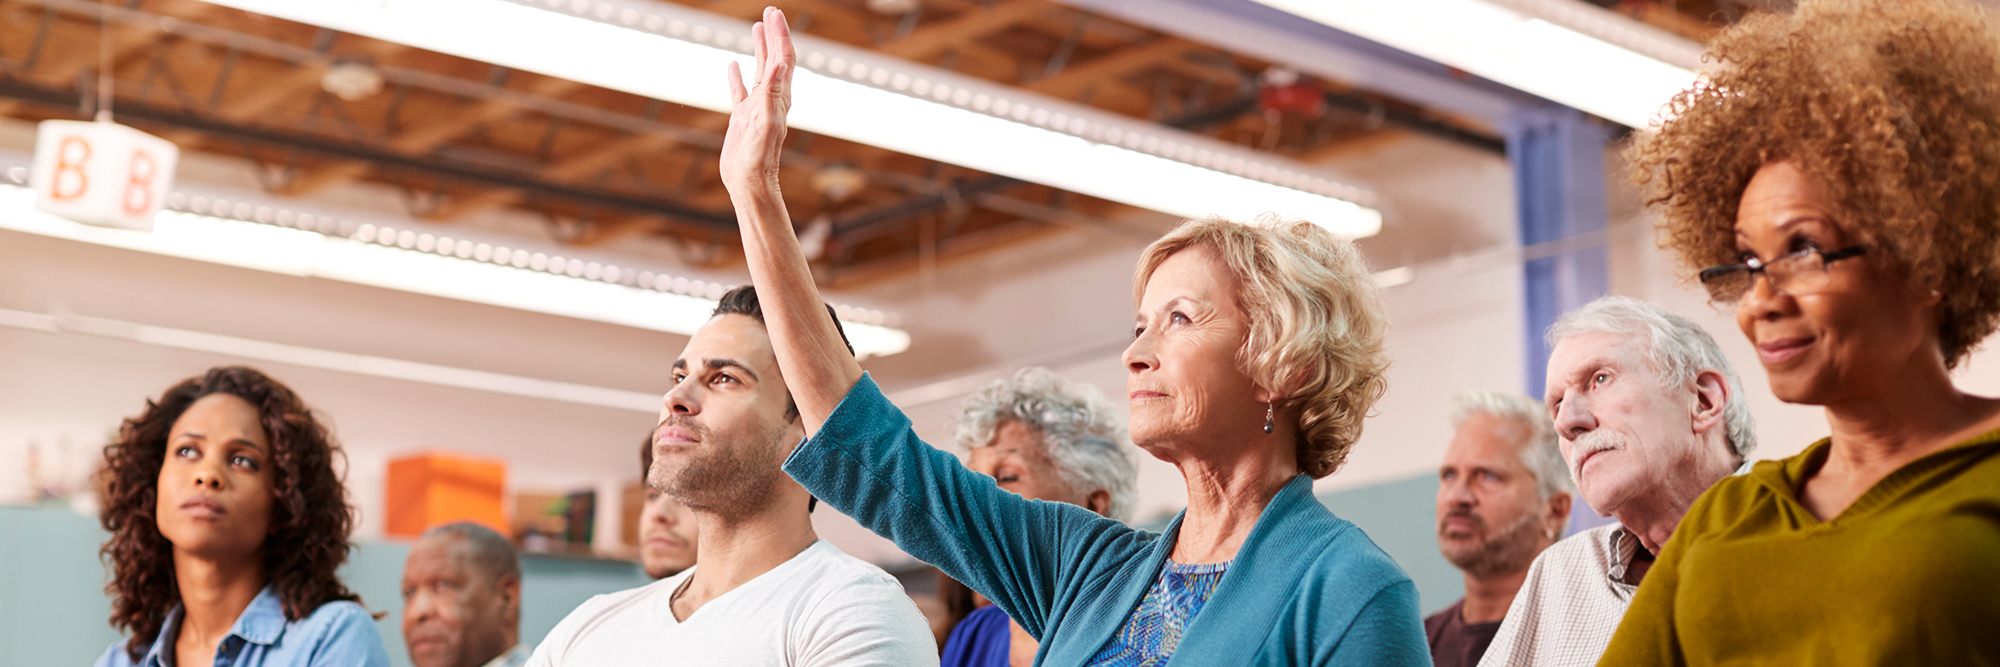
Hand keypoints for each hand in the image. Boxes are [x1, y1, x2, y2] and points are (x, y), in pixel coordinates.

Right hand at [719, 7, 795, 198]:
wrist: (749, 181)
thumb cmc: (759, 157)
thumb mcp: (767, 121)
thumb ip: (773, 92)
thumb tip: (782, 63)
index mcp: (780, 96)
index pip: (783, 57)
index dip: (780, 34)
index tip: (775, 13)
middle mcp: (772, 98)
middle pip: (775, 58)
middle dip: (773, 34)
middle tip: (770, 11)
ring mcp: (757, 107)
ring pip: (759, 70)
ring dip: (760, 48)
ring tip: (757, 28)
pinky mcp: (743, 117)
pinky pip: (740, 91)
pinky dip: (737, 76)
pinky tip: (732, 65)